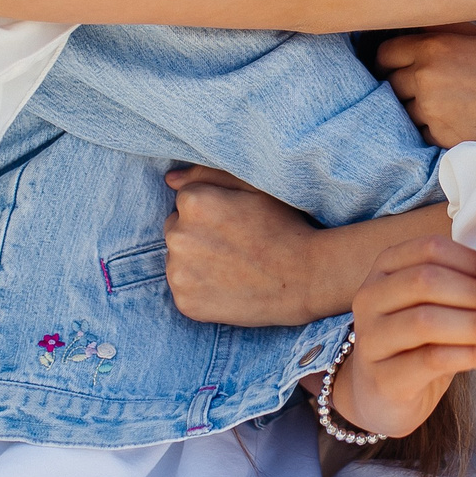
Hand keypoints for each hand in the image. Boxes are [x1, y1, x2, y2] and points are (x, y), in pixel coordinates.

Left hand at [164, 167, 322, 327]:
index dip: (212, 210)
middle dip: (198, 235)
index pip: (185, 201)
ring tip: (232, 267)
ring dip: (196, 262)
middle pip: (177, 230)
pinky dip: (201, 290)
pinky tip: (228, 287)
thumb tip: (170, 180)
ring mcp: (179, 273)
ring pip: (178, 261)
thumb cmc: (283, 226)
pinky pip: (185, 291)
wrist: (305, 278)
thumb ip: (208, 173)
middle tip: (235, 245)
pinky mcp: (185, 303)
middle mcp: (178, 237)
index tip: (236, 222)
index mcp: (193, 202)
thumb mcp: (253, 186)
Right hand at [327, 238, 475, 437]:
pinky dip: (473, 355)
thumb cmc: (418, 341)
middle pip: (426, 280)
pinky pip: (432, 359)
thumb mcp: (436, 304)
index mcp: (384, 268)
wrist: (384, 395)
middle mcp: (369, 298)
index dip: (473, 263)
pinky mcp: (382, 377)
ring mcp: (370, 338)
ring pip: (426, 321)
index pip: (430, 248)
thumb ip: (462, 284)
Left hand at [378, 26, 475, 147]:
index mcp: (432, 49)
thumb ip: (444, 25)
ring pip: (404, 110)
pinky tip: (451, 121)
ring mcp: (430, 110)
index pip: (385, 53)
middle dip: (401, 84)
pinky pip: (421, 132)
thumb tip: (417, 17)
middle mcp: (425, 78)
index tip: (395, 64)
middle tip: (421, 85)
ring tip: (441, 104)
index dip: (389, 59)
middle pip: (390, 83)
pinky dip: (430, 127)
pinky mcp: (440, 136)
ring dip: (416, 107)